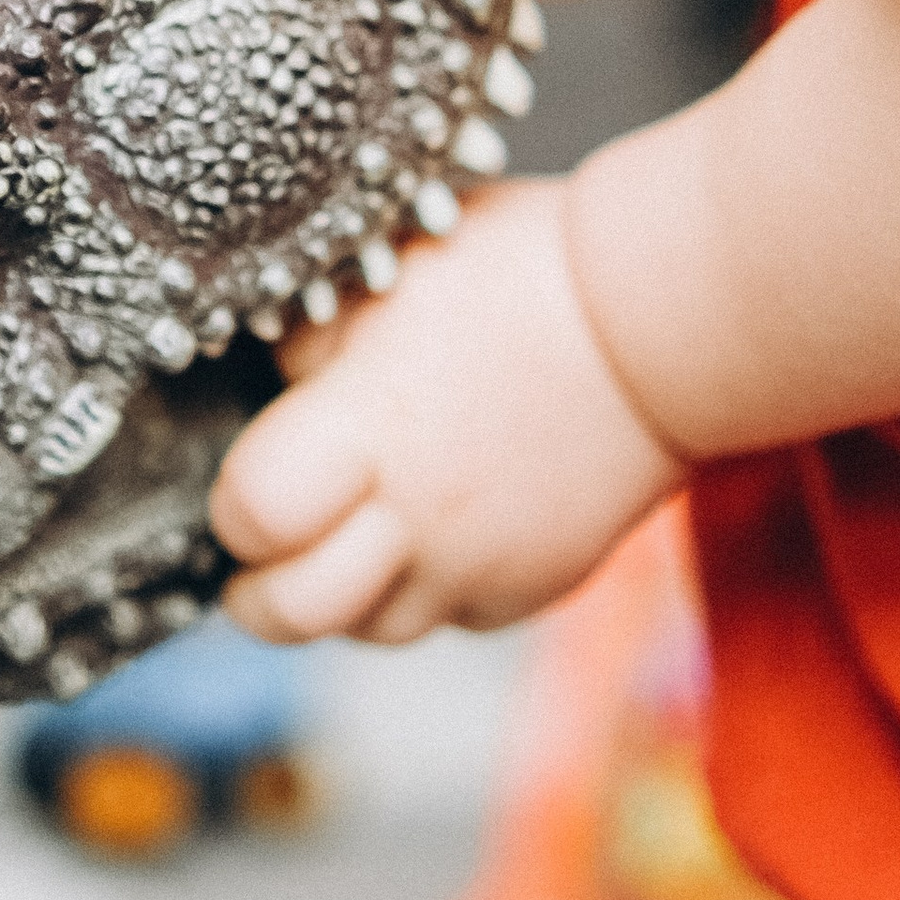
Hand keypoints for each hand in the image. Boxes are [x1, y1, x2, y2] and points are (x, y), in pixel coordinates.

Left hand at [210, 183, 682, 642]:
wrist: (664, 319)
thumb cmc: (523, 272)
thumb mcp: (388, 270)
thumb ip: (313, 339)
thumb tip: (275, 384)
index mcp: (366, 429)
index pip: (250, 516)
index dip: (235, 506)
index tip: (250, 479)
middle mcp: (414, 517)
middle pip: (291, 615)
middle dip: (261, 591)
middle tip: (266, 549)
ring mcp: (479, 564)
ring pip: (373, 629)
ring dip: (348, 593)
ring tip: (360, 527)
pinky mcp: (537, 586)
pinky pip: (455, 615)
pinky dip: (433, 585)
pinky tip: (445, 521)